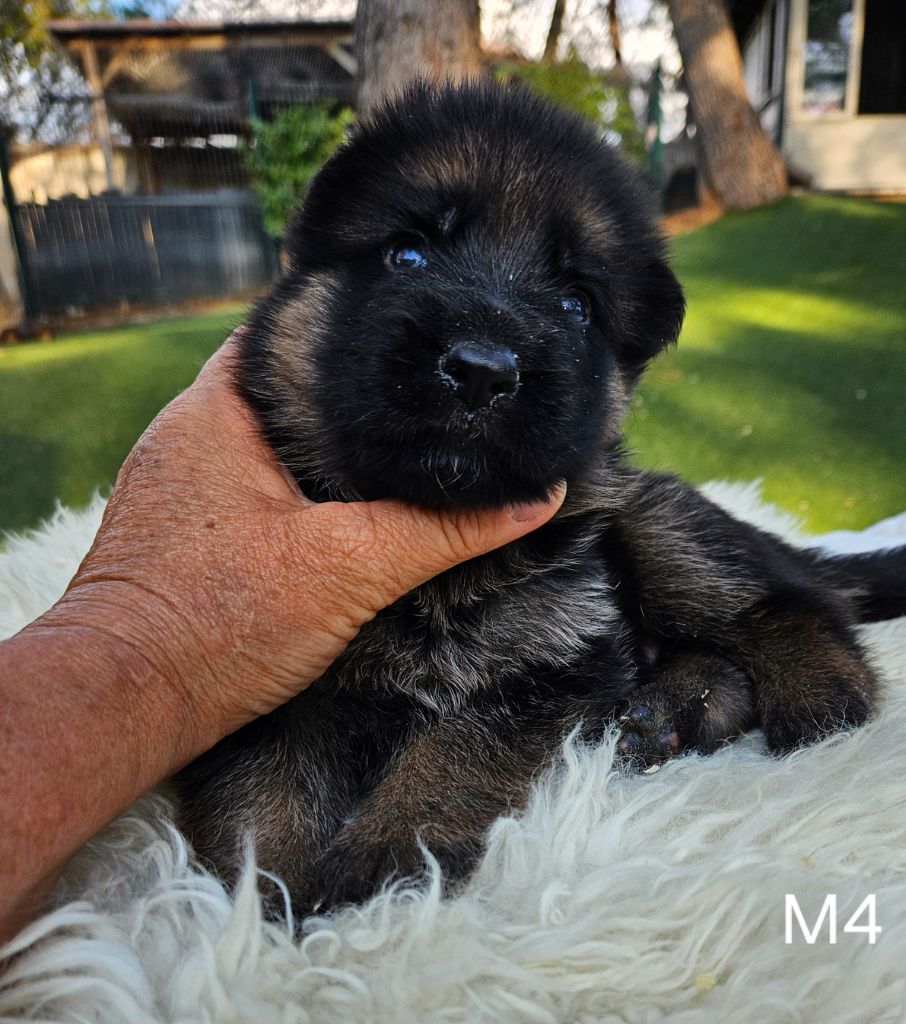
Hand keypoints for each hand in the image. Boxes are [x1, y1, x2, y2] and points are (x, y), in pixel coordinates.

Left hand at [37, 331, 565, 764]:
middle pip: (288, 382)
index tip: (413, 330)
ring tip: (399, 434)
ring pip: (274, 434)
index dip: (354, 321)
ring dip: (326, 438)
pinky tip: (347, 501)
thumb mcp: (350, 568)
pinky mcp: (190, 525)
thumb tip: (532, 501)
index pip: (290, 328)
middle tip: (422, 386)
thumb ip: (442, 531)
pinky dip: (302, 480)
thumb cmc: (214, 629)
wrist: (127, 708)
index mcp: (217, 410)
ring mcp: (185, 479)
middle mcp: (191, 432)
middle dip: (351, 387)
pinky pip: (257, 477)